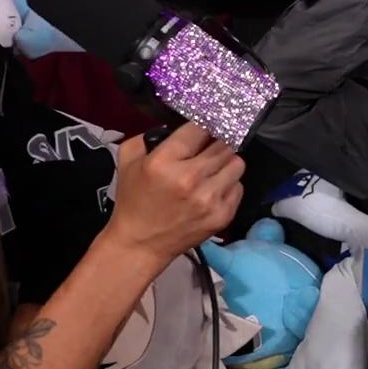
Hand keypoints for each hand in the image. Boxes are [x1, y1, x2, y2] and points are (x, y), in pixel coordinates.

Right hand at [103, 123, 245, 262]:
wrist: (140, 244)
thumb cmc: (134, 200)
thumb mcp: (129, 160)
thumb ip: (151, 135)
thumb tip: (179, 125)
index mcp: (164, 163)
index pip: (199, 129)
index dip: (204, 124)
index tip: (204, 127)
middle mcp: (191, 179)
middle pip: (224, 144)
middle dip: (216, 142)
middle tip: (209, 147)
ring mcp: (210, 199)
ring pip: (236, 163)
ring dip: (226, 162)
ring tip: (213, 168)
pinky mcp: (222, 215)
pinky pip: (238, 186)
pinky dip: (229, 184)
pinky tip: (214, 188)